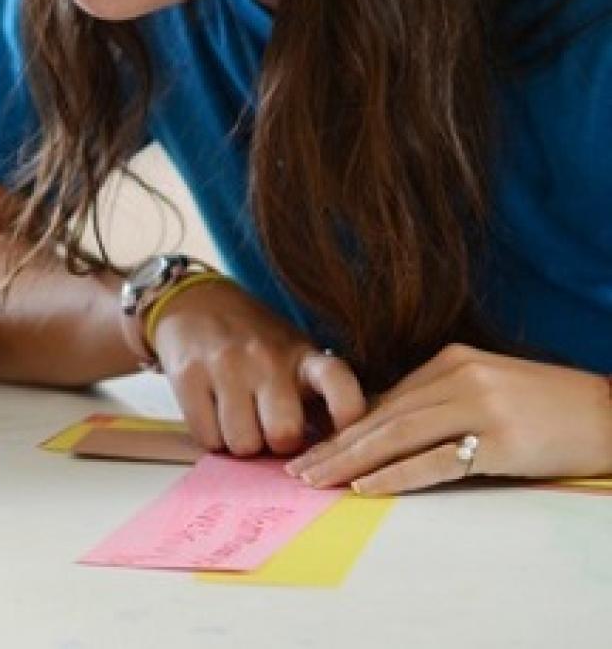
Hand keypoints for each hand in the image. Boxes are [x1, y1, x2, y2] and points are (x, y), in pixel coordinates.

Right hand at [152, 279, 365, 455]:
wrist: (195, 304)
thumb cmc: (257, 344)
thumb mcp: (296, 359)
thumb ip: (319, 399)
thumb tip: (338, 452)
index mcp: (303, 356)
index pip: (338, 382)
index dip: (348, 414)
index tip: (344, 433)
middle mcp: (266, 357)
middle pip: (283, 434)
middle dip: (277, 444)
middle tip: (270, 430)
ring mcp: (225, 364)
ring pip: (242, 444)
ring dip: (241, 442)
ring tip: (240, 419)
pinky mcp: (188, 375)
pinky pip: (207, 438)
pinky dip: (212, 437)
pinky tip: (214, 415)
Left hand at [286, 345, 611, 494]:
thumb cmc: (550, 408)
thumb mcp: (488, 389)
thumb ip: (440, 401)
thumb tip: (385, 429)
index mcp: (452, 360)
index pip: (384, 399)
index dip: (344, 426)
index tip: (312, 446)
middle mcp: (459, 376)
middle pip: (381, 416)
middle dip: (335, 445)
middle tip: (296, 468)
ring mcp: (479, 405)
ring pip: (397, 436)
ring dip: (350, 462)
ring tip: (316, 480)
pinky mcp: (500, 439)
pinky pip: (435, 460)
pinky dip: (395, 475)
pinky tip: (364, 487)